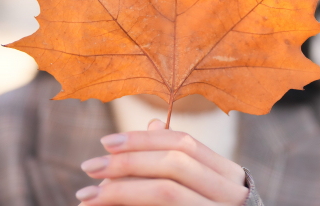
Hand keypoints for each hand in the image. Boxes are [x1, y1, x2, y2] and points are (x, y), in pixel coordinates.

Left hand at [76, 119, 248, 205]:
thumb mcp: (196, 185)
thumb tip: (154, 123)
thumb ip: (175, 159)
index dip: (143, 139)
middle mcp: (232, 194)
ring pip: (166, 191)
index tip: (106, 142)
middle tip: (89, 166)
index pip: (184, 142)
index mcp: (229, 175)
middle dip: (128, 161)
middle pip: (174, 164)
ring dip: (121, 190)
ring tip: (87, 196)